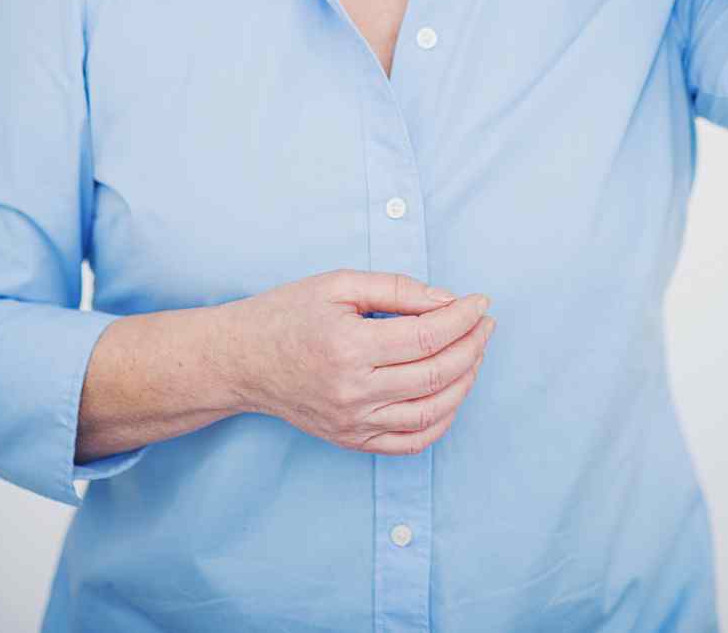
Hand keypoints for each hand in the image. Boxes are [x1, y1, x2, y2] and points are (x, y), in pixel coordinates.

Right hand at [220, 269, 495, 455]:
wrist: (242, 360)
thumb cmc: (288, 313)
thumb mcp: (338, 284)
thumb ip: (396, 289)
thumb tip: (447, 301)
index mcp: (349, 347)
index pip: (426, 336)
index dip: (462, 318)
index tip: (480, 301)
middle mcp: (353, 392)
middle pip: (436, 374)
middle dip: (472, 346)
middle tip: (485, 323)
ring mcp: (353, 423)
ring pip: (432, 412)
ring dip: (465, 381)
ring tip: (474, 352)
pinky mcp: (352, 440)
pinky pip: (412, 442)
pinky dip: (443, 420)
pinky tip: (453, 391)